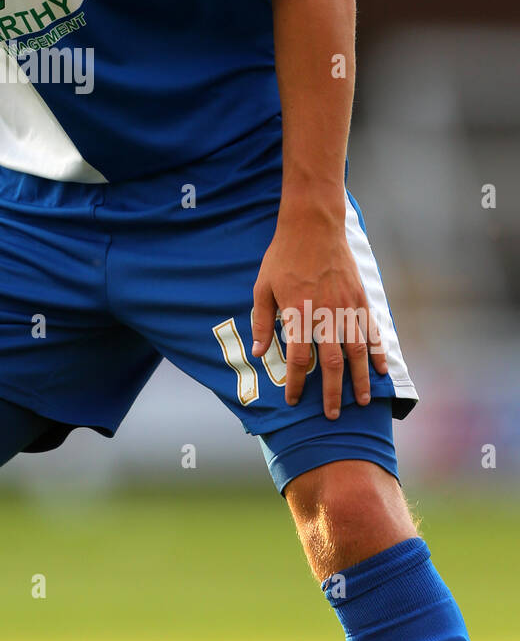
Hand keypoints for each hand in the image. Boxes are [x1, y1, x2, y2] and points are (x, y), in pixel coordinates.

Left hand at [250, 210, 388, 420]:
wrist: (313, 226)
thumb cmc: (283, 256)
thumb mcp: (262, 287)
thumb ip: (261, 321)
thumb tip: (259, 353)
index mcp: (298, 313)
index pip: (297, 358)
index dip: (295, 383)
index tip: (292, 400)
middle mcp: (325, 315)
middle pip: (331, 363)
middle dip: (332, 393)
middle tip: (332, 415)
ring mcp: (346, 307)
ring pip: (357, 352)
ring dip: (361, 379)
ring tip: (363, 401)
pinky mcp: (361, 299)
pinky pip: (372, 331)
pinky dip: (378, 352)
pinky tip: (381, 369)